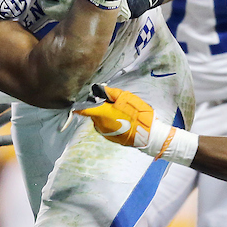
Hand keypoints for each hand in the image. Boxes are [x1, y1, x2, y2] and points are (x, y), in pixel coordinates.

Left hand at [77, 84, 193, 162]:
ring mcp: (105, 133)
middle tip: (111, 102)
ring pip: (99, 120)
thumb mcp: (125, 98)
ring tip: (119, 111)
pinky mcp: (111, 138)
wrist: (148, 135)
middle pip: (93, 114)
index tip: (79, 101)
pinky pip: (106, 127)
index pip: (82, 110)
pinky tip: (121, 120)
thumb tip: (99, 88)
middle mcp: (99, 124)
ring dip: (105, 115)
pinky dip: (110, 122)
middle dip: (98, 107)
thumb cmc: (137, 114)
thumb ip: (110, 93)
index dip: (79, 104)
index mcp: (101, 113)